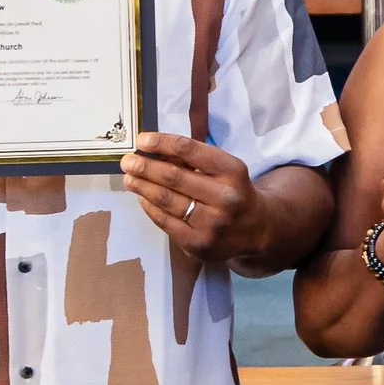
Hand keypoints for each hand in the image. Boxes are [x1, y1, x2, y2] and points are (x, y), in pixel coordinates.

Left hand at [121, 133, 278, 263]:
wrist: (256, 229)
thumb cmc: (232, 191)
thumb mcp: (224, 168)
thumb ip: (194, 160)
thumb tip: (152, 151)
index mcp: (232, 171)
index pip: (189, 150)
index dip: (162, 143)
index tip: (142, 140)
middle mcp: (225, 197)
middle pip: (174, 177)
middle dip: (145, 167)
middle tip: (128, 161)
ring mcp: (212, 224)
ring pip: (166, 200)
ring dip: (142, 187)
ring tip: (129, 178)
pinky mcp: (199, 244)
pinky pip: (165, 222)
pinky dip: (149, 208)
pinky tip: (142, 198)